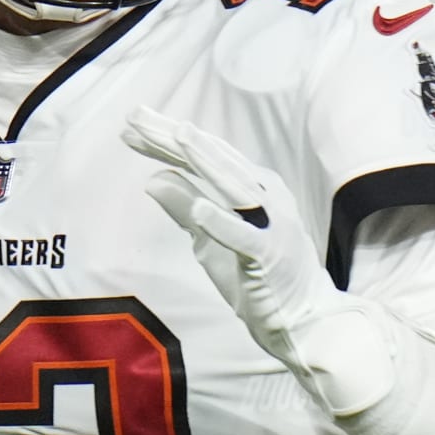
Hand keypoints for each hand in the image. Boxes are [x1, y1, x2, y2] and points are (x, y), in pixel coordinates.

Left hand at [122, 107, 349, 382]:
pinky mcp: (271, 257)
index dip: (164, 140)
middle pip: (214, 160)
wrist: (305, 319)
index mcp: (250, 188)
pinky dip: (224, 223)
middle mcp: (264, 197)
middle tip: (137, 115)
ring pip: (235, 186)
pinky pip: (246, 238)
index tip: (129, 125)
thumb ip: (184, 208)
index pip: (202, 158)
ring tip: (179, 137)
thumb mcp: (209, 239)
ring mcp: (271, 225)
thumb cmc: (257, 275)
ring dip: (207, 161)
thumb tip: (151, 178)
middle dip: (175, 137)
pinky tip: (200, 210)